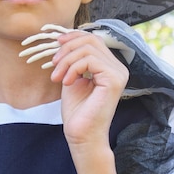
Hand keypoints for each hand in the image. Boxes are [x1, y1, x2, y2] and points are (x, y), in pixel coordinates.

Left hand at [49, 31, 128, 146]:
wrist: (81, 136)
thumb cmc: (77, 111)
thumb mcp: (72, 76)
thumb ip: (73, 58)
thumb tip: (64, 37)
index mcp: (110, 66)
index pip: (93, 39)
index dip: (73, 37)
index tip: (56, 44)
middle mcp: (118, 67)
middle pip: (91, 40)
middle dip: (67, 49)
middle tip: (54, 67)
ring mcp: (118, 73)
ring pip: (88, 48)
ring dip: (67, 61)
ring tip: (58, 77)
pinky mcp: (114, 79)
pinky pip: (90, 60)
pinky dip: (73, 68)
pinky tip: (67, 82)